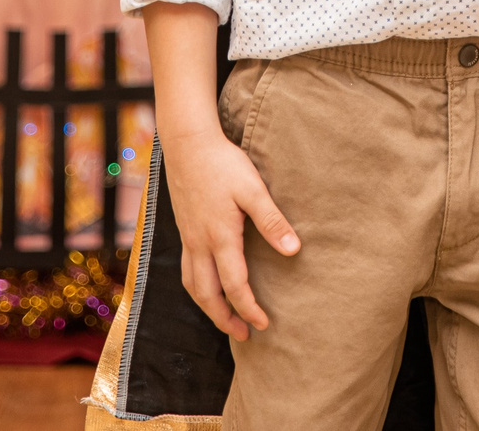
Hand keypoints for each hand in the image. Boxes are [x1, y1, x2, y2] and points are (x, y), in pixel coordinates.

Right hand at [160, 122, 299, 338]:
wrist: (187, 144)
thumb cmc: (223, 163)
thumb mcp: (253, 189)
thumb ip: (272, 221)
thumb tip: (294, 251)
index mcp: (220, 237)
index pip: (234, 286)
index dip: (249, 309)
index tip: (265, 325)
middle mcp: (200, 244)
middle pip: (207, 295)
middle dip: (225, 319)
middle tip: (245, 335)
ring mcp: (188, 238)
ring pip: (192, 286)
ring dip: (209, 307)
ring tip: (226, 319)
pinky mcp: (184, 230)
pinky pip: (186, 270)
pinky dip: (197, 288)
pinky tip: (209, 286)